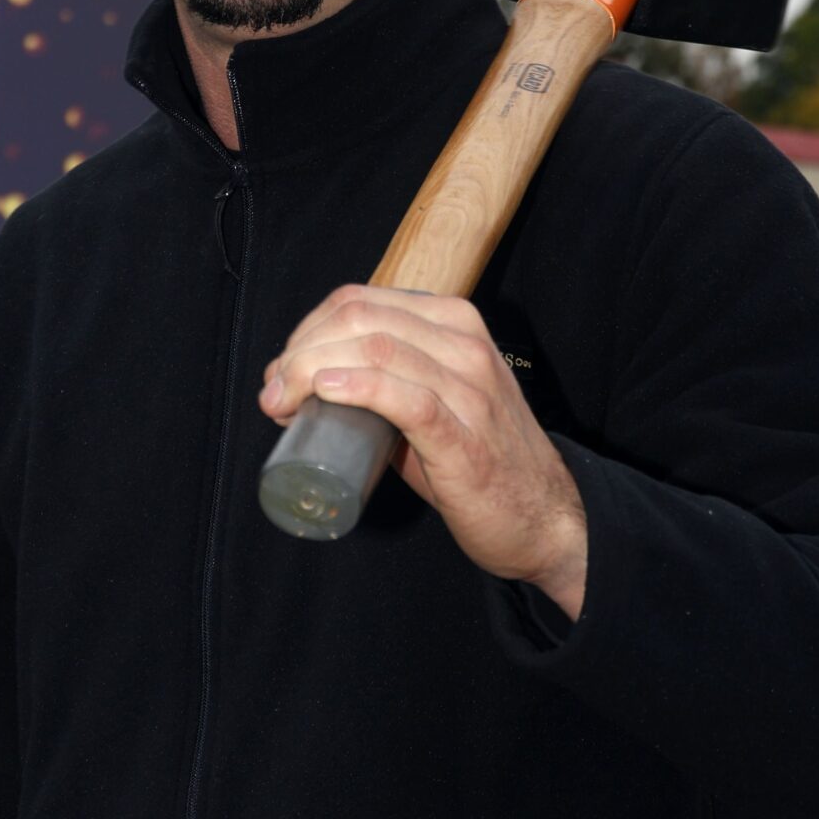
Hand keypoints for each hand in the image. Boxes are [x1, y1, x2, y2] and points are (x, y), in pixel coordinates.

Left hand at [260, 285, 587, 616]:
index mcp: (454, 324)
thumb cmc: (479, 460)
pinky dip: (357, 387)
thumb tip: (308, 386)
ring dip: (310, 371)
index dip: (306, 329)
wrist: (545, 518)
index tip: (282, 371)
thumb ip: (386, 382)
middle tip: (274, 393)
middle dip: (300, 350)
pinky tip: (325, 391)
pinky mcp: (464, 435)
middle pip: (359, 318)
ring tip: (282, 402)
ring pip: (375, 348)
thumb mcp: (435, 401)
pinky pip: (405, 397)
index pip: (361, 300)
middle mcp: (464, 344)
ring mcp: (469, 388)